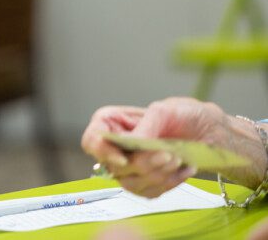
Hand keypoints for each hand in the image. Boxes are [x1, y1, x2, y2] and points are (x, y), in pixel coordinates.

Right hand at [81, 97, 226, 197]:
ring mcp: (129, 166)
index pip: (92, 141)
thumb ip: (146, 125)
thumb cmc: (185, 114)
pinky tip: (184, 170)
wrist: (211, 132)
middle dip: (143, 164)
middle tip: (169, 155)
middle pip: (114, 167)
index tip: (125, 161)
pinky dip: (169, 184)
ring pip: (131, 183)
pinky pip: (149, 192)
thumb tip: (131, 142)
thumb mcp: (165, 110)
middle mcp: (115, 146)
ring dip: (158, 175)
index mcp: (111, 122)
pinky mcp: (146, 182)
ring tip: (179, 160)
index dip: (103, 152)